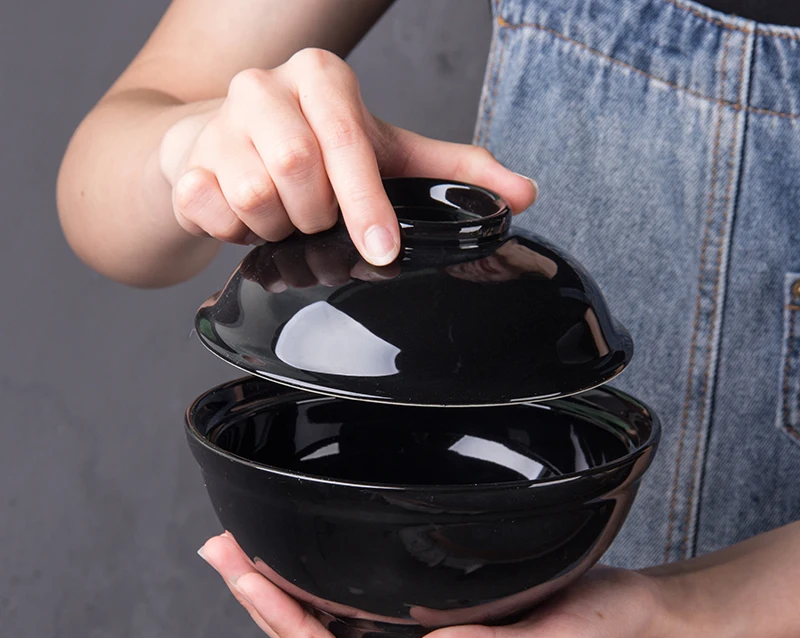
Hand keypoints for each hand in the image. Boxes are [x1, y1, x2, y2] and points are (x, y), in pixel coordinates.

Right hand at [158, 49, 536, 264]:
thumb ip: (452, 172)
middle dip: (318, 215)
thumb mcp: (386, 154)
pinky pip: (212, 215)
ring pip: (255, 199)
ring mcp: (217, 123)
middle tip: (319, 217)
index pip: (347, 140)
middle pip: (298, 172)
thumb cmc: (316, 149)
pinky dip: (236, 233)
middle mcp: (264, 87)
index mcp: (320, 77)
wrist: (230, 147)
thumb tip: (524, 194)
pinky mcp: (186, 163)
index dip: (366, 202)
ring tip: (284, 215)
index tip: (382, 251)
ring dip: (280, 227)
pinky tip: (246, 218)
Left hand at [198, 533, 666, 637]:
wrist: (631, 619)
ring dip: (285, 591)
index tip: (244, 575)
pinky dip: (325, 582)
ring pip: (335, 624)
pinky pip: (363, 606)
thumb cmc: (600, 631)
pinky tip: (314, 558)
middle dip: (262, 602)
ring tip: (246, 550)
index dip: (282, 623)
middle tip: (221, 551)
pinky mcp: (439, 617)